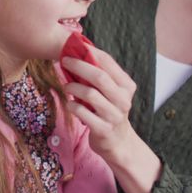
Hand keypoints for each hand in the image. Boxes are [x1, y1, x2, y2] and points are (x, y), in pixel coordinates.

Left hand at [61, 45, 160, 192]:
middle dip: (79, 66)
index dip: (89, 53)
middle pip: (99, 77)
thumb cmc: (110, 112)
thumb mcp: (112, 93)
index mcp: (127, 86)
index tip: (73, 48)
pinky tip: (70, 105)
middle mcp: (123, 100)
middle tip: (64, 61)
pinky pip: (82, 112)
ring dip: (73, 87)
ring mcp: (114, 116)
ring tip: (66, 86)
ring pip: (90, 94)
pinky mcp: (103, 129)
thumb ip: (101, 76)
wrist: (119, 143)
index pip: (108, 62)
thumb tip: (79, 52)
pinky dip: (72, 106)